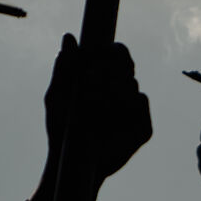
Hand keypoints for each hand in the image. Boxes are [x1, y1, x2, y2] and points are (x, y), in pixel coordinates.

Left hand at [44, 33, 151, 182]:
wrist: (72, 164)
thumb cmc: (62, 129)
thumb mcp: (57, 97)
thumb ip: (64, 68)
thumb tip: (68, 36)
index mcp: (104, 79)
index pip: (118, 53)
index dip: (112, 50)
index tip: (98, 55)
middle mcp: (122, 91)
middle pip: (127, 65)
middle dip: (108, 71)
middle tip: (90, 83)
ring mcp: (134, 109)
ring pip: (132, 83)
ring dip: (110, 92)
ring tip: (92, 109)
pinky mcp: (144, 127)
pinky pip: (141, 103)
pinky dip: (124, 106)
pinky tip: (109, 119)